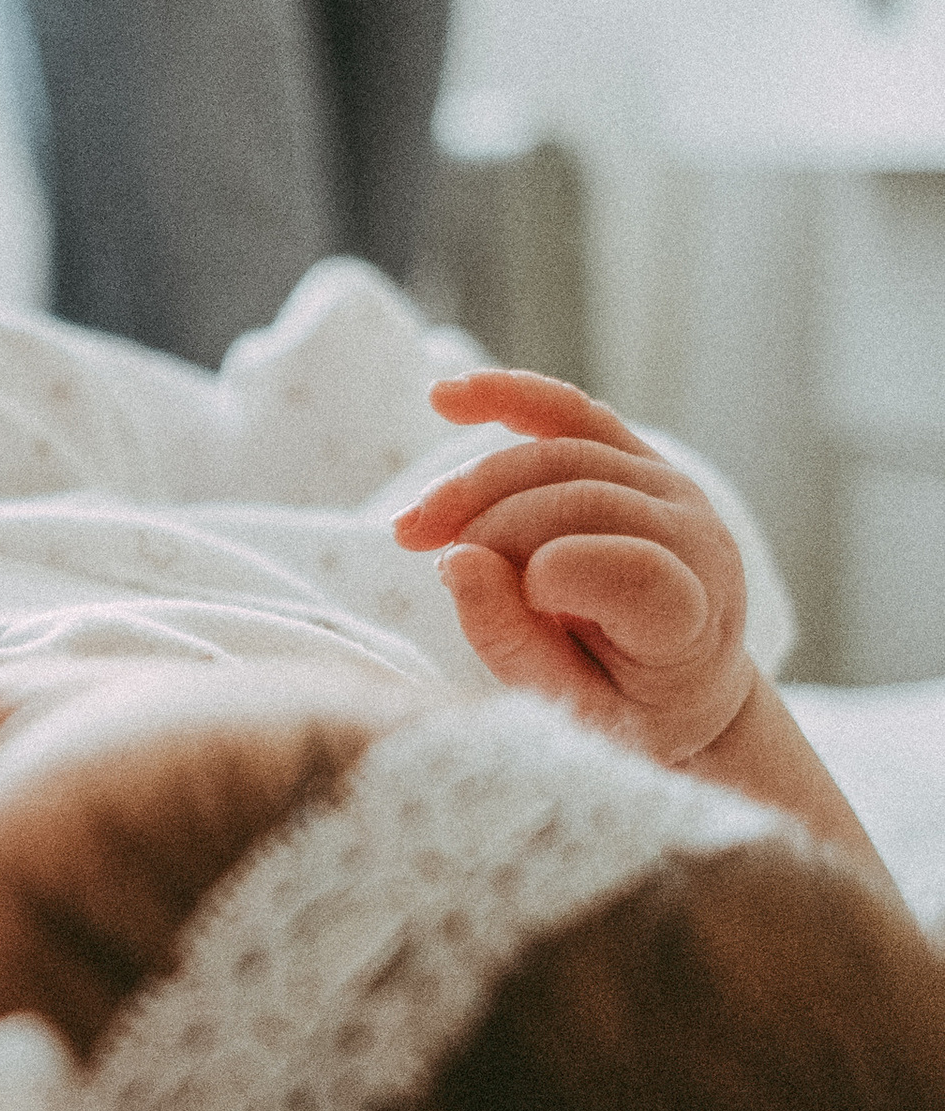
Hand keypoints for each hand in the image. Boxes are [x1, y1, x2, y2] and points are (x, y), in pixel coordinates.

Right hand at [392, 368, 753, 764]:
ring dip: (474, 483)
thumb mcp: (575, 713)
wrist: (683, 686)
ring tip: (414, 528)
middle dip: (490, 525)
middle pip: (581, 498)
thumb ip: (516, 646)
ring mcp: (670, 489)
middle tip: (431, 560)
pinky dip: (506, 397)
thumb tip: (458, 561)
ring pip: (561, 453)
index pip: (635, 570)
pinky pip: (569, 412)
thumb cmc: (626, 709)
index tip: (515, 603)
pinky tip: (443, 398)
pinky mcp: (638, 458)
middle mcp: (696, 536)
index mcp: (694, 615)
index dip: (556, 575)